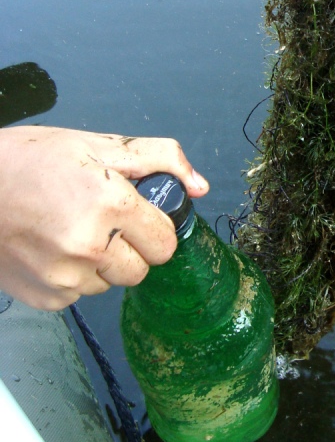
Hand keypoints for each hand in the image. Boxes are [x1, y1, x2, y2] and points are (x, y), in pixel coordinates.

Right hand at [0, 126, 208, 309]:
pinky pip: (79, 295)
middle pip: (141, 269)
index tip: (136, 215)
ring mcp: (65, 277)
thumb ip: (159, 159)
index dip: (154, 227)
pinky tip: (50, 248)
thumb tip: (199, 186)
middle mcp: (90, 247)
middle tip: (101, 220)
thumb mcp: (97, 144)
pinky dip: (72, 277)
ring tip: (69, 229)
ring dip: (100, 263)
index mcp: (110, 205)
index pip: (165, 243)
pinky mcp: (45, 297)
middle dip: (131, 247)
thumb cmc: (28, 161)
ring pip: (110, 284)